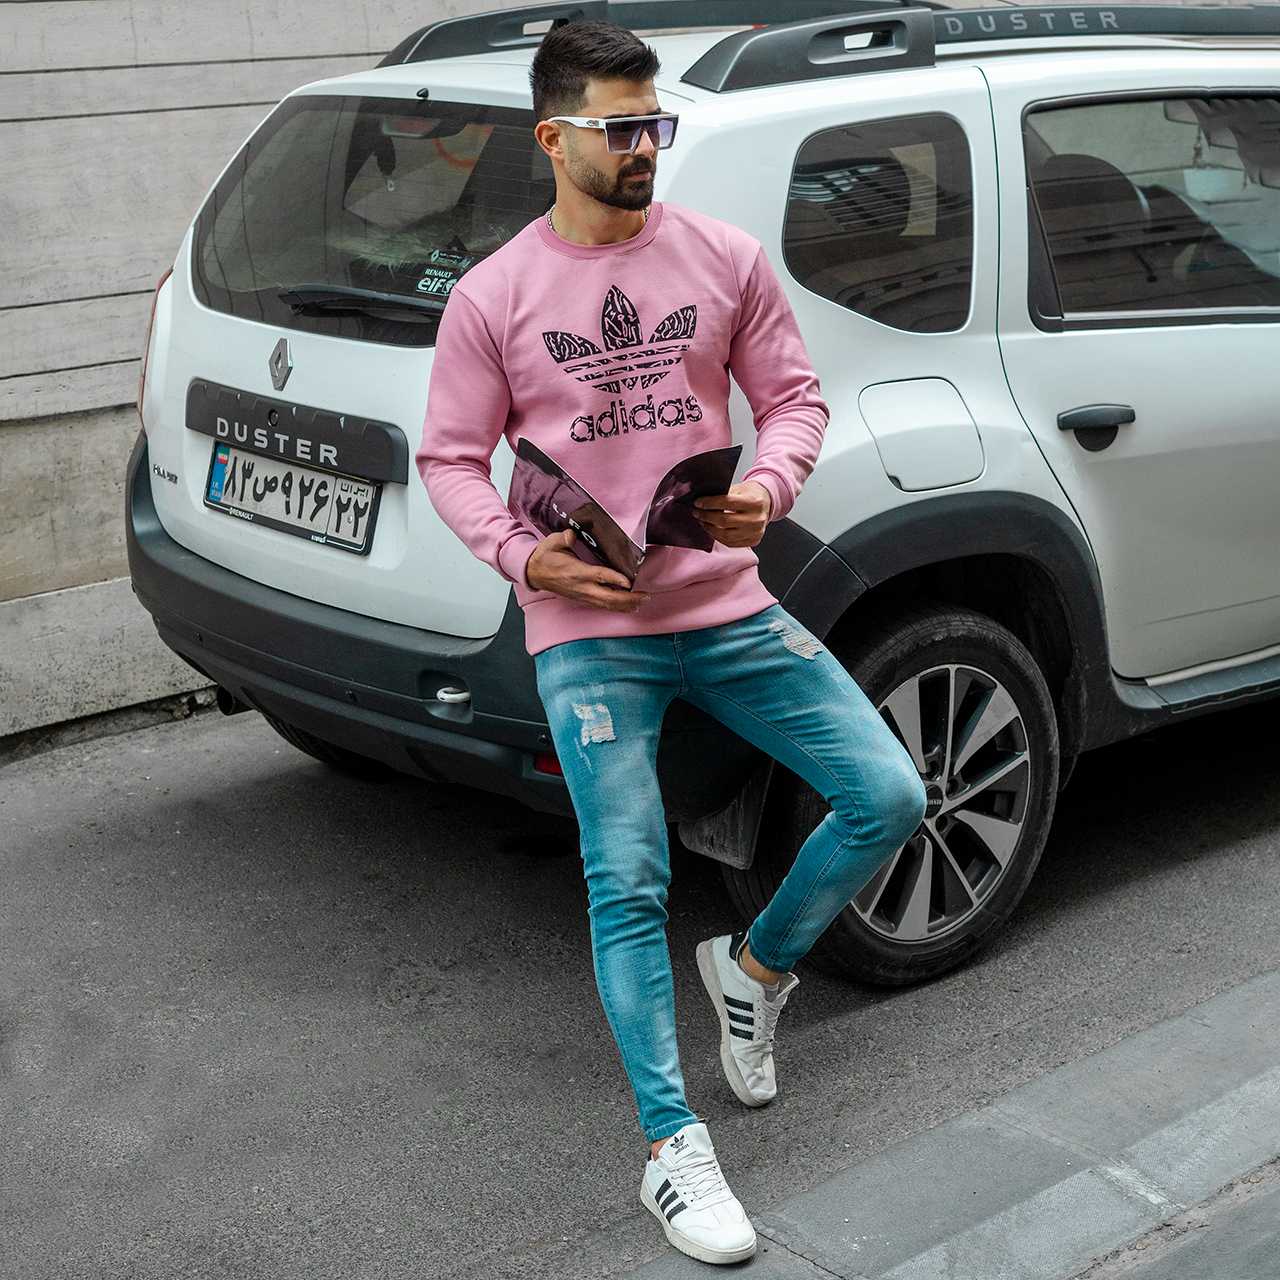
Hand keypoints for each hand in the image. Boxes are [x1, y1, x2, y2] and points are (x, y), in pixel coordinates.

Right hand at [524, 530, 649, 611]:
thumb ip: (562, 539)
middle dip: (628, 598)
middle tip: (645, 595)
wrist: (534, 573)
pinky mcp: (584, 597)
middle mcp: (581, 587)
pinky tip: (629, 606)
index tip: (629, 581)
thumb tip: (570, 535)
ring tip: (642, 601)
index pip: (598, 576)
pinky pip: (603, 605)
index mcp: (575, 572)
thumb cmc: (545, 556)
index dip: (614, 579)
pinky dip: (618, 607)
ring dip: (626, 605)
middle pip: (607, 597)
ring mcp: (583, 594)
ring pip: (607, 604)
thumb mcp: (551, 543)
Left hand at [693, 481, 772, 547]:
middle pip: (725, 521)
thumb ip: (724, 494)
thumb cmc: (751, 495)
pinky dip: (718, 537)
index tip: (698, 503)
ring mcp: (756, 532)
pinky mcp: (753, 541)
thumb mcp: (739, 488)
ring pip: (726, 535)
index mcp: (754, 502)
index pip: (727, 502)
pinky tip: (711, 530)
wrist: (766, 504)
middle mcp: (757, 519)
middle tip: (697, 513)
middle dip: (707, 517)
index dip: (709, 503)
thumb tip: (703, 501)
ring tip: (703, 522)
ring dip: (710, 529)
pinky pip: (731, 543)